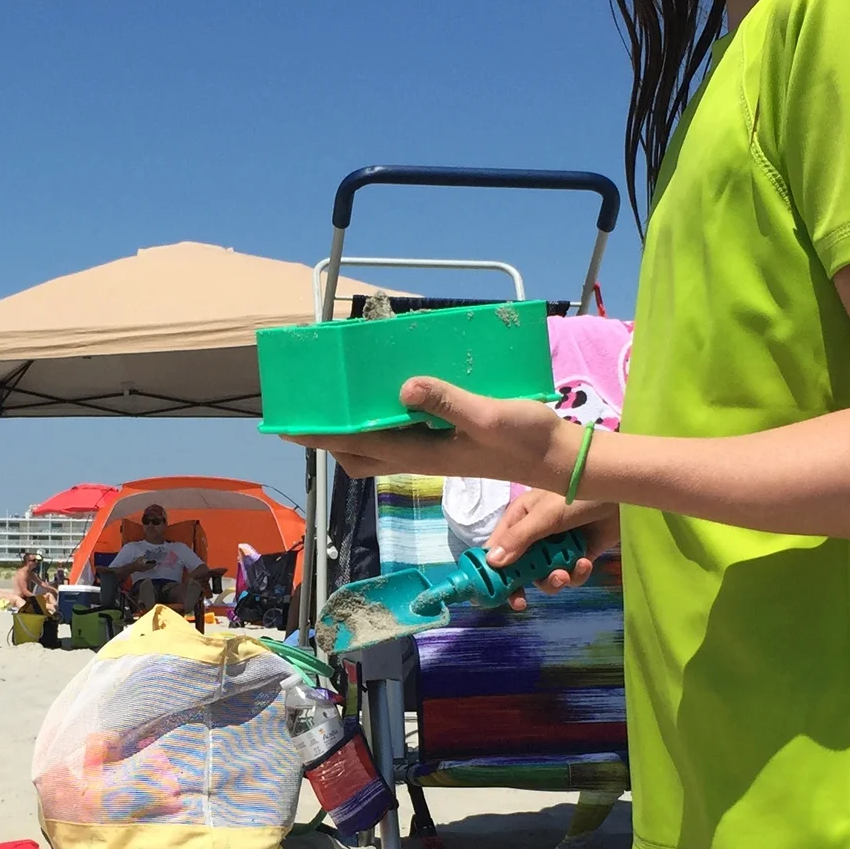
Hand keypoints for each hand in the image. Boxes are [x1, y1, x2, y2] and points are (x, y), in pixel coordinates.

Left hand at [289, 379, 575, 487]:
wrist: (560, 461)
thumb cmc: (526, 439)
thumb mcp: (488, 415)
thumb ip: (447, 402)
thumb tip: (403, 388)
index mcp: (422, 453)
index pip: (358, 444)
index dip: (321, 435)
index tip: (289, 426)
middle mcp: (421, 457)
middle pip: (360, 455)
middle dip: (331, 439)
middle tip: (312, 413)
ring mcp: (435, 454)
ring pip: (380, 448)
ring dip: (357, 430)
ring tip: (343, 402)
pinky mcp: (450, 447)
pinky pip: (404, 437)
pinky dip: (387, 421)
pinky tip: (395, 396)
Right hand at [485, 488, 620, 609]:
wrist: (621, 493)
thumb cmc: (579, 495)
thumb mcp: (546, 515)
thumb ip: (520, 539)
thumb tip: (492, 562)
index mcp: (520, 519)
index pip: (497, 547)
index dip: (491, 569)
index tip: (489, 591)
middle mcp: (535, 535)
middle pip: (519, 568)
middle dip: (522, 584)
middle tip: (521, 602)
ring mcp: (557, 547)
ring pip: (545, 576)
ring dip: (554, 579)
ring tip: (564, 573)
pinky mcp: (579, 556)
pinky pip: (570, 575)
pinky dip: (576, 574)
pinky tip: (584, 563)